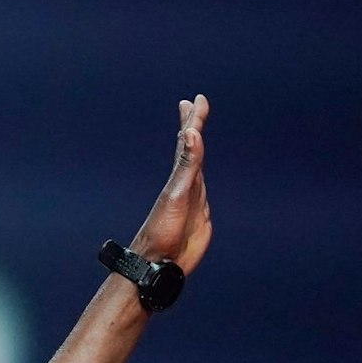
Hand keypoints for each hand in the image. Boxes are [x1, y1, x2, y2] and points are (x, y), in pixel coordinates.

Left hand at [130, 94, 212, 272]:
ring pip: (195, 166)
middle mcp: (185, 183)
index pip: (188, 141)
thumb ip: (187, 164)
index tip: (195, 99)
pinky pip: (202, 188)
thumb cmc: (163, 231)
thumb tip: (191, 132)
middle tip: (194, 104)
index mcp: (180, 176)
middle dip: (193, 125)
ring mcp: (193, 198)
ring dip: (196, 149)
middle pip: (190, 148)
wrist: (159, 264)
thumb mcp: (177, 194)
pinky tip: (200, 178)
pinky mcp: (199, 215)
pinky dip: (201, 176)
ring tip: (195, 134)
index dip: (193, 119)